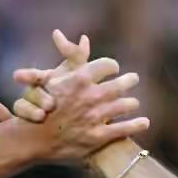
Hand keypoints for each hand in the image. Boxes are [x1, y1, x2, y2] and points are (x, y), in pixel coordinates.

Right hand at [0, 29, 89, 122]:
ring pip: (20, 108)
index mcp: (44, 79)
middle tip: (50, 104)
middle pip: (30, 93)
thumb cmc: (77, 88)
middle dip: (37, 97)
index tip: (17, 76)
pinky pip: (9, 122)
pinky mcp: (24, 125)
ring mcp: (29, 109)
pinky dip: (2, 116)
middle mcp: (34, 92)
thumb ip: (78, 55)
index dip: (26, 75)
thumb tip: (84, 37)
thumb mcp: (77, 71)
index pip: (33, 75)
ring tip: (40, 116)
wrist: (81, 114)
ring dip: (27, 111)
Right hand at [16, 56, 148, 160]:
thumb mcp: (53, 77)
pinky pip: (124, 128)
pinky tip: (144, 122)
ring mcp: (96, 117)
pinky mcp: (98, 136)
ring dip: (132, 103)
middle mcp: (91, 96)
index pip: (108, 65)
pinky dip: (137, 124)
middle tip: (133, 78)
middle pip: (122, 84)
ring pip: (126, 105)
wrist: (33, 139)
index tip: (113, 69)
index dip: (111, 66)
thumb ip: (72, 56)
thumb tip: (85, 38)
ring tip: (134, 103)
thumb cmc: (41, 105)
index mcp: (80, 79)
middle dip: (129, 80)